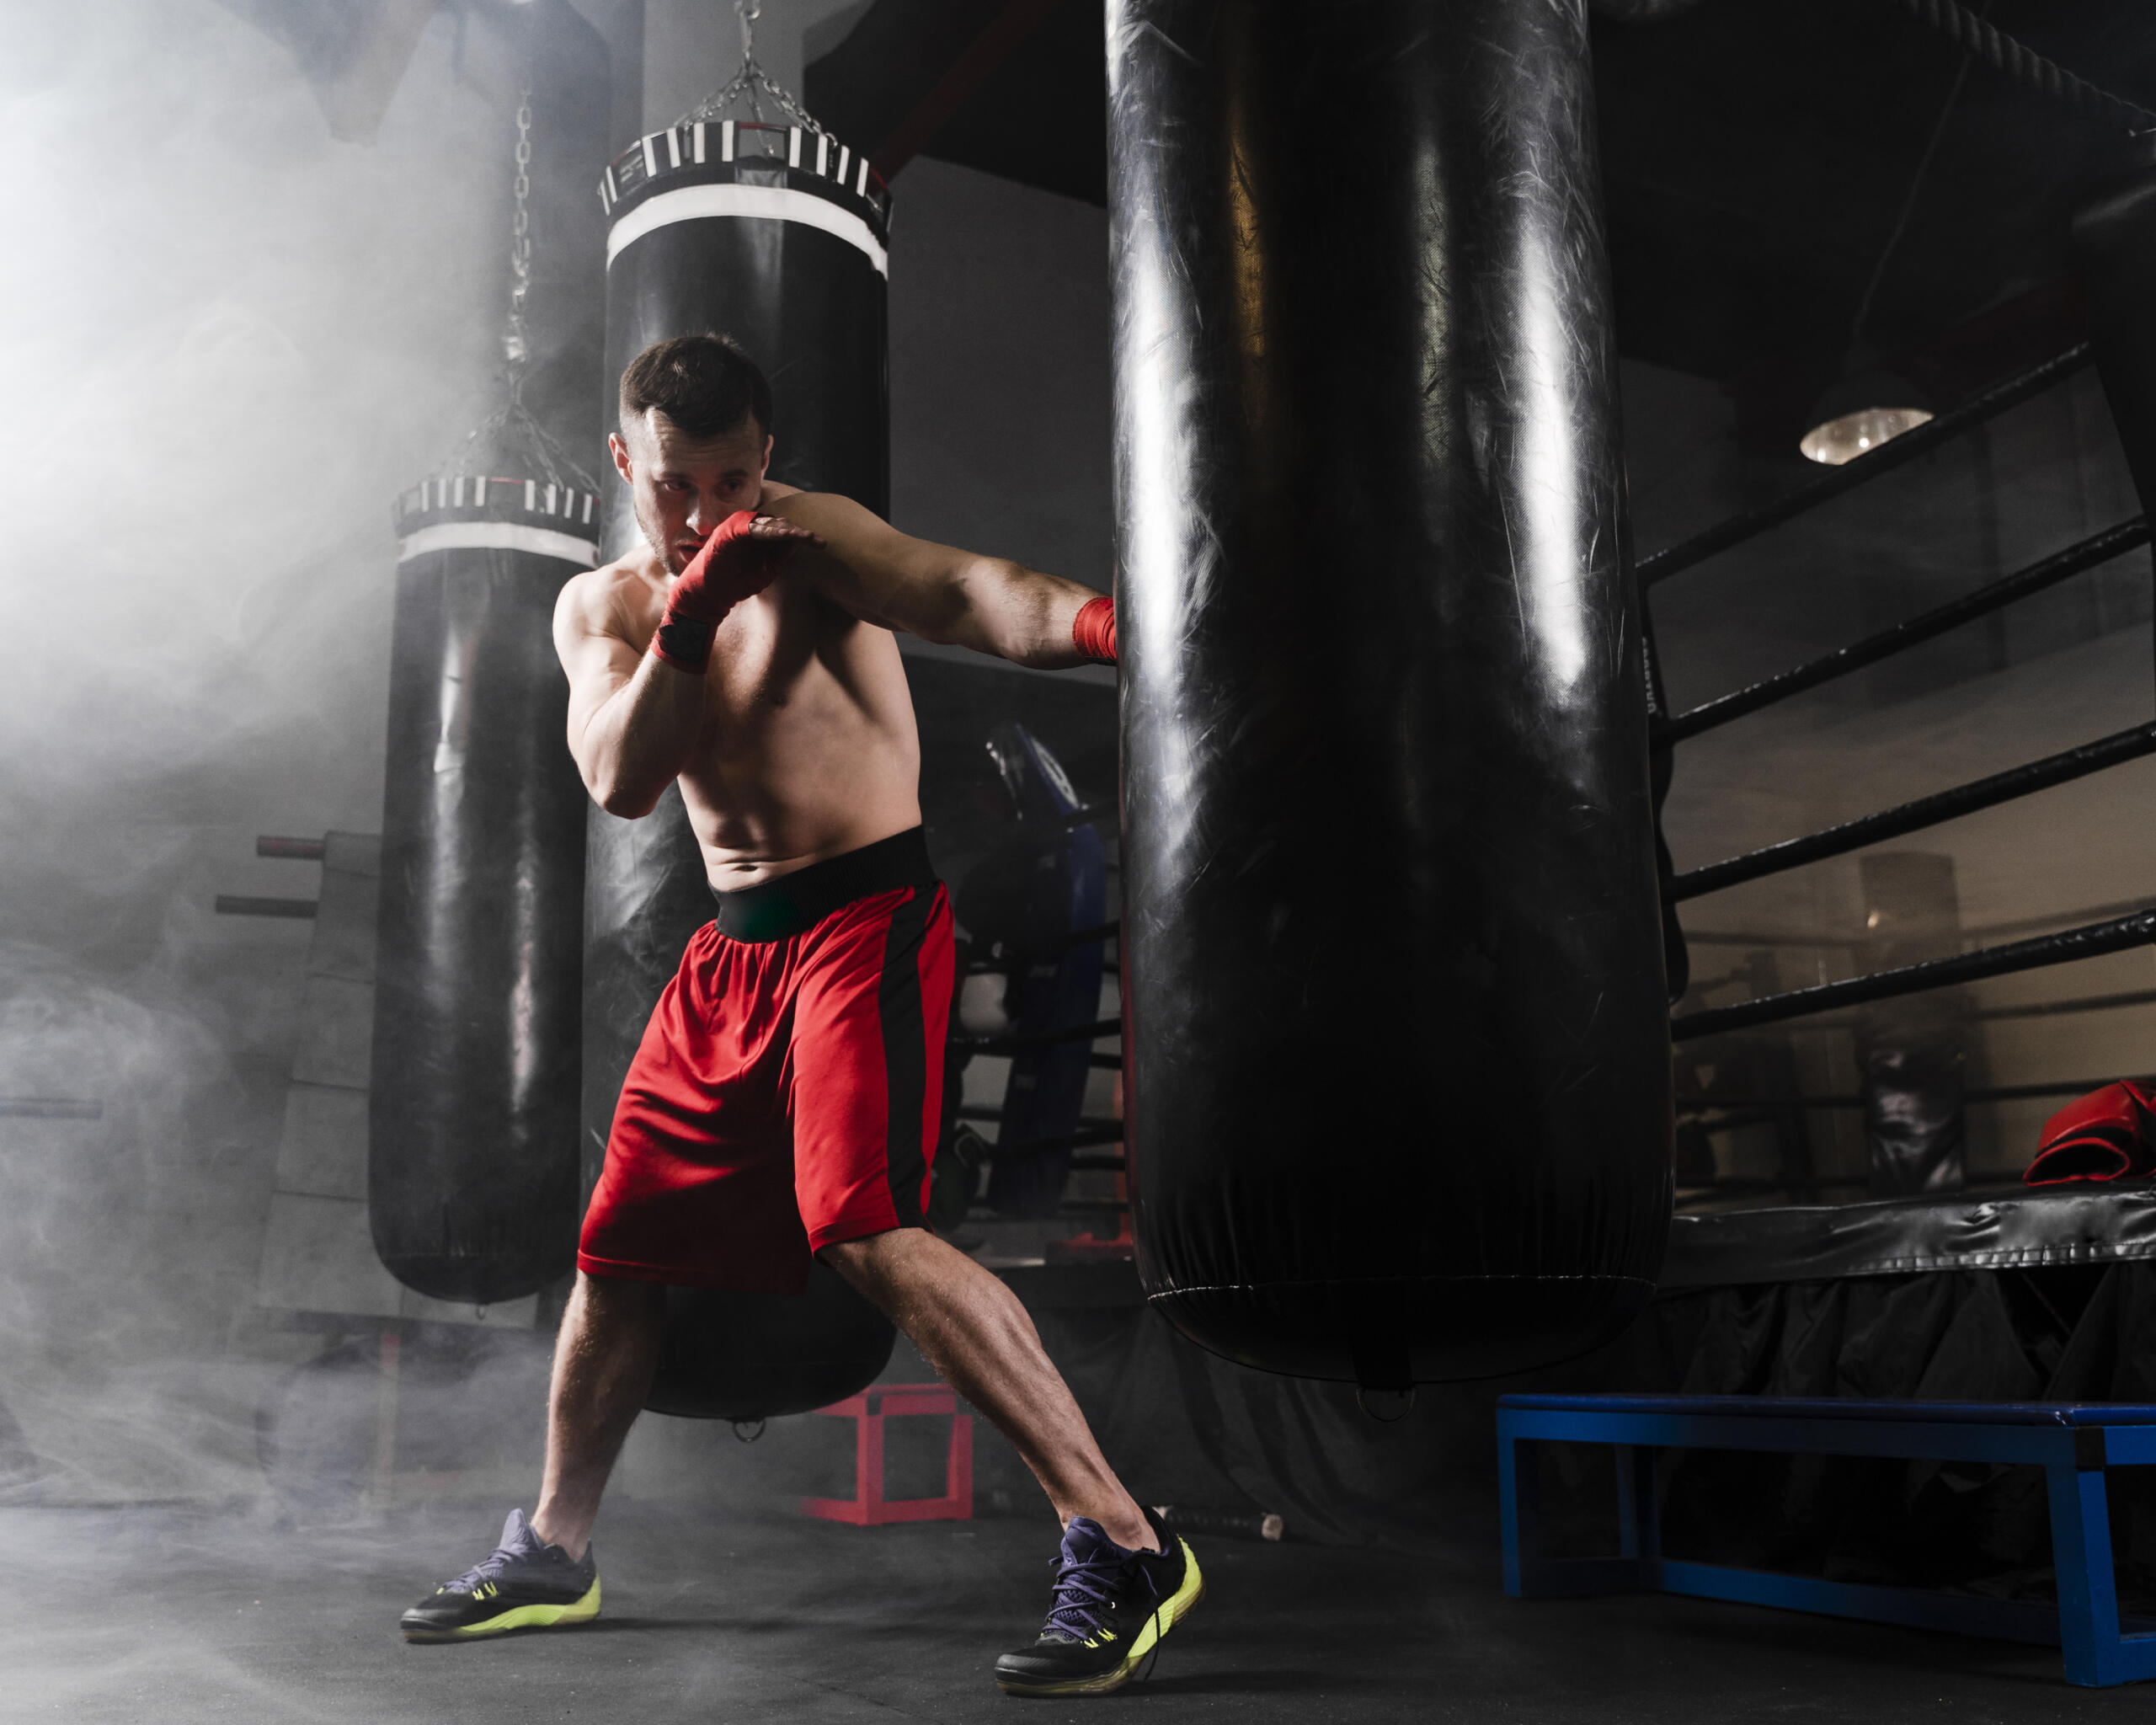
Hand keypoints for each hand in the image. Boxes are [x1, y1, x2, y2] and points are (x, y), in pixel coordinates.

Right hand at [667, 511, 824, 622]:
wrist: (707, 598)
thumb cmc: (735, 585)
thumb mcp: (765, 571)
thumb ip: (780, 556)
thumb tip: (799, 543)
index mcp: (755, 536)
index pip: (782, 530)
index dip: (801, 535)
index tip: (821, 543)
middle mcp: (745, 528)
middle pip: (778, 524)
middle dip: (798, 532)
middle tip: (818, 540)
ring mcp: (735, 528)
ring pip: (768, 523)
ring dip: (788, 529)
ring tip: (806, 537)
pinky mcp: (727, 533)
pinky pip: (752, 528)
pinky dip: (769, 530)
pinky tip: (787, 535)